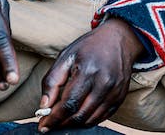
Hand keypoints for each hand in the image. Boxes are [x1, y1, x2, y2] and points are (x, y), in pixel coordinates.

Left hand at [36, 17, 144, 131]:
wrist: (119, 39)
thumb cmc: (90, 46)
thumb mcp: (66, 57)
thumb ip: (52, 81)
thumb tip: (44, 106)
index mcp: (88, 71)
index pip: (69, 104)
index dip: (54, 118)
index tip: (43, 126)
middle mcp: (104, 83)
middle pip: (80, 115)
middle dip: (62, 124)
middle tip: (51, 124)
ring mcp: (115, 91)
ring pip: (91, 119)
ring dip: (74, 124)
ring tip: (63, 120)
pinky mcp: (121, 96)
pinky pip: (103, 116)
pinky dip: (88, 120)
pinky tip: (79, 115)